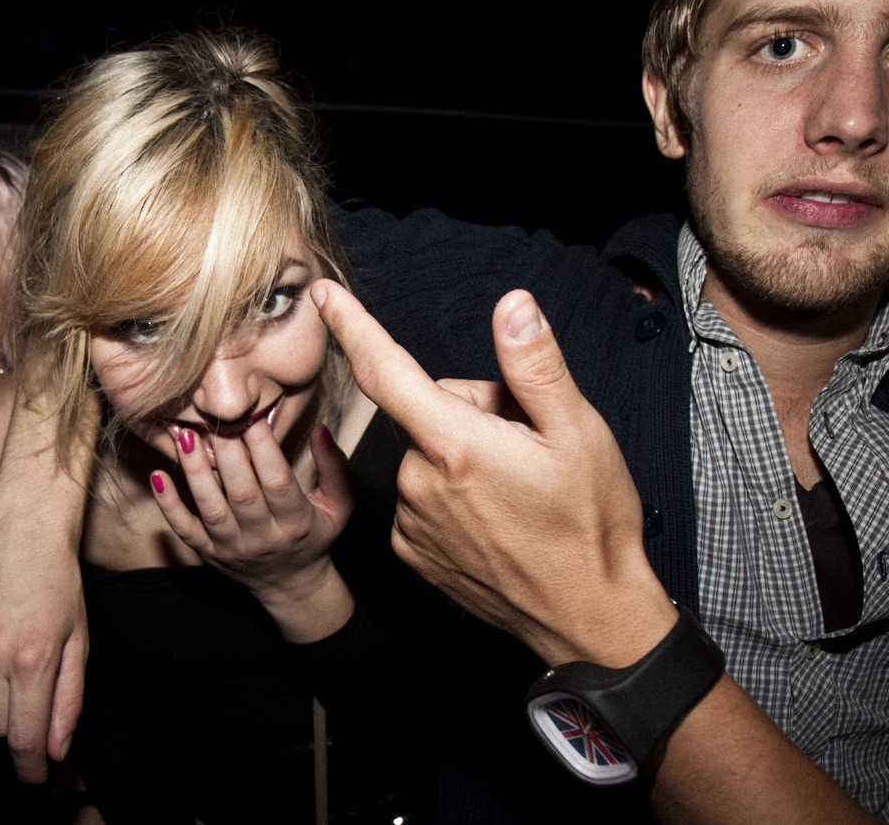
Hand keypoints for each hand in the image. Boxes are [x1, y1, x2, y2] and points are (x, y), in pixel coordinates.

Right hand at [0, 530, 86, 781]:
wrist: (25, 529)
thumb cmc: (58, 581)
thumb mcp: (78, 642)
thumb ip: (67, 700)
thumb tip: (55, 748)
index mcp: (30, 658)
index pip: (22, 739)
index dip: (30, 767)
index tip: (37, 776)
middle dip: (18, 728)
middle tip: (36, 708)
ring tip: (18, 657)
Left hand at [150, 419, 354, 642]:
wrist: (291, 585)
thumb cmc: (314, 534)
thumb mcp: (338, 506)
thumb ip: (335, 468)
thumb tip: (320, 430)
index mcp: (296, 522)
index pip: (278, 482)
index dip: (265, 449)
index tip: (253, 416)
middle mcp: (262, 537)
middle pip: (242, 493)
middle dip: (228, 453)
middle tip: (216, 417)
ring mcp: (232, 547)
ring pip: (211, 509)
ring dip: (196, 472)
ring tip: (185, 436)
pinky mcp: (208, 553)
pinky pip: (185, 531)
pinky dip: (169, 506)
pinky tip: (158, 477)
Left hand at [311, 281, 674, 666]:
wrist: (589, 621)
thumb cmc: (591, 525)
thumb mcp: (580, 434)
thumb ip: (535, 365)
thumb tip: (511, 306)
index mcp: (455, 445)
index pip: (387, 371)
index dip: (352, 326)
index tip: (324, 295)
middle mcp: (419, 483)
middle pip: (429, 410)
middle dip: (472, 412)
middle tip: (526, 446)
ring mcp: (412, 521)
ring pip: (428, 454)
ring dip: (463, 456)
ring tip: (515, 489)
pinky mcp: (413, 551)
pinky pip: (423, 496)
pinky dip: (452, 494)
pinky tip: (495, 516)